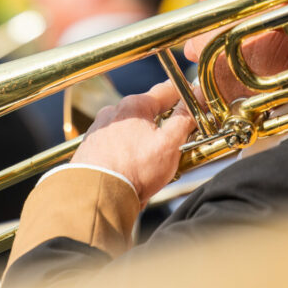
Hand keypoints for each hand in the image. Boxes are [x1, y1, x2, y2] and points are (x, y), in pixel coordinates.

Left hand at [71, 80, 196, 203]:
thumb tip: (197, 97)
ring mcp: (99, 130)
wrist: (96, 196)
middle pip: (147, 111)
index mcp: (134, 106)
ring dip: (143, 140)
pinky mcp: (90, 148)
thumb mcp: (169, 144)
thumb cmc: (134, 170)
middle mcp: (112, 113)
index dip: (186, 94)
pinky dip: (127, 152)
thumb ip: (184, 119)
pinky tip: (132, 168)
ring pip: (130, 129)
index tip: (197, 98)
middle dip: (163, 123)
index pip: (166, 91)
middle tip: (177, 140)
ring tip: (152, 162)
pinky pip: (116, 144)